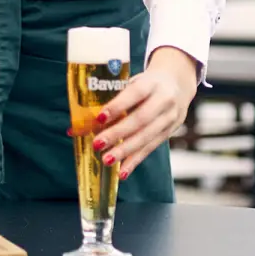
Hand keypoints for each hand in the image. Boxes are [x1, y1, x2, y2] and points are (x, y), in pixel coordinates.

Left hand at [80, 46, 199, 179]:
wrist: (177, 84)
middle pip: (140, 119)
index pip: (135, 93)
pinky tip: (122, 172)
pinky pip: (150, 149)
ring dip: (125, 151)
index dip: (118, 106)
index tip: (100, 118)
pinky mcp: (169, 133)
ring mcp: (169, 118)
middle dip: (118, 133)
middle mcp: (164, 100)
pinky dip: (135, 161)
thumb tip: (76, 125)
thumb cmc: (146, 84)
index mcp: (152, 83)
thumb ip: (111, 101)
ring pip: (146, 137)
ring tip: (107, 160)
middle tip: (97, 144)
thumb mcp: (133, 83)